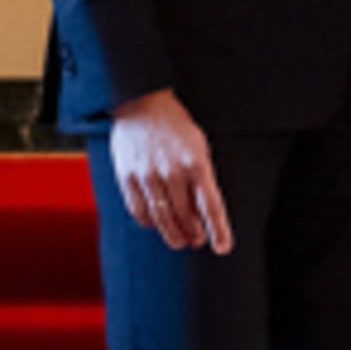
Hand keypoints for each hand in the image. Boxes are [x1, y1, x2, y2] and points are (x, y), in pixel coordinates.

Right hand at [109, 89, 230, 253]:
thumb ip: (201, 178)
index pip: (211, 206)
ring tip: (179, 240)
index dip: (218, 231)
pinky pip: (139, 210)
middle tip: (196, 240)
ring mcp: (148, 174)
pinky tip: (155, 222)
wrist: (142, 101)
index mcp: (196, 162)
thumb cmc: (175, 126)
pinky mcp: (127, 175)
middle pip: (186, 217)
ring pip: (162, 218)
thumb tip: (202, 213)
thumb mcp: (199, 146)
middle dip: (194, 234)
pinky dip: (149, 222)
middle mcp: (172, 171)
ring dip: (173, 234)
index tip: (223, 248)